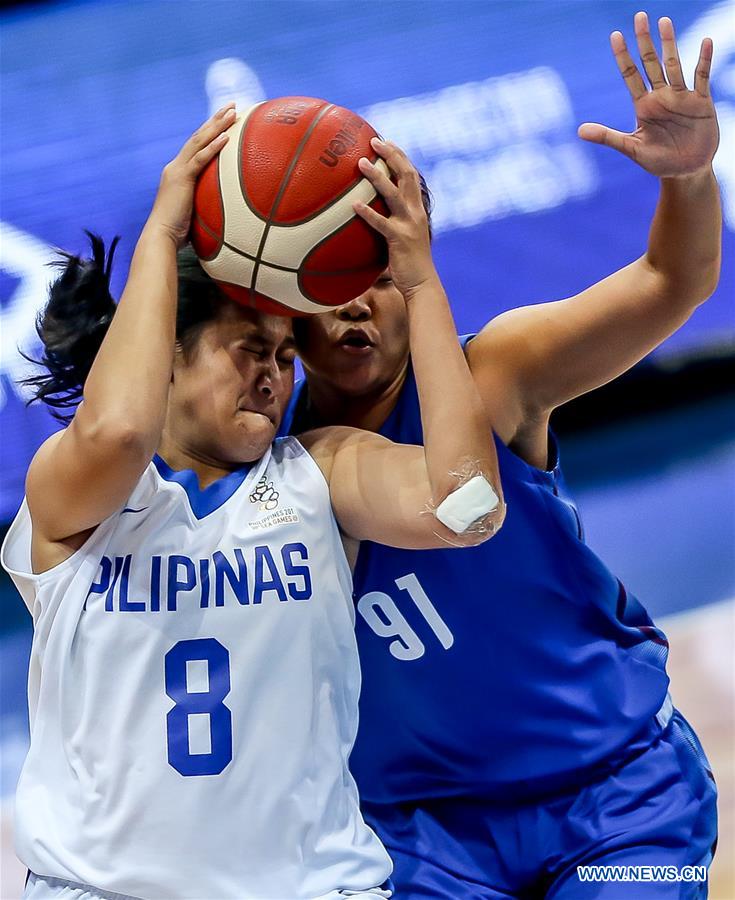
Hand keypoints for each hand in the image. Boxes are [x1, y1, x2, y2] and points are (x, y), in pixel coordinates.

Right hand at [146, 103, 235, 245]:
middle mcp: (176, 166)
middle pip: (198, 137)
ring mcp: (177, 170)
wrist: (161, 236)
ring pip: (199, 141)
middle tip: (232, 105)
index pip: (196, 147)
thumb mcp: (194, 212)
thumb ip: (205, 203)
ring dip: (217, 125)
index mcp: (178, 173)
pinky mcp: (181, 178)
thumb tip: (224, 209)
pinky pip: (200, 159)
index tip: (225, 120)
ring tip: (232, 111)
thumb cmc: (177, 231)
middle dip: (215, 120)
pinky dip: (213, 147)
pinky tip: (226, 136)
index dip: (210, 132)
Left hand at [353, 138, 436, 298]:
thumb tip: (366, 215)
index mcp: (417, 209)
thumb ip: (391, 222)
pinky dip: (368, 213)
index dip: (399, 156)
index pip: (411, 175)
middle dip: (391, 155)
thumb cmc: (408, 264)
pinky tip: (354, 205)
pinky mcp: (399, 239)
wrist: (422, 285)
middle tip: (374, 141)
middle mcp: (416, 212)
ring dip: (377, 176)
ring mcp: (409, 225)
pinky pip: (381, 223)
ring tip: (361, 163)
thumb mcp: (403, 238)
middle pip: (406, 175)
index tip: (385, 141)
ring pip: (394, 193)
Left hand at [578, 12, 718, 177]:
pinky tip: (704, 42)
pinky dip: (703, 60)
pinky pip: (701, 77)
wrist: (685, 172)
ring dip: (669, 44)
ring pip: (674, 64)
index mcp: (643, 106)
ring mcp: (681, 96)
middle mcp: (661, 96)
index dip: (623, 56)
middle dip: (645, 41)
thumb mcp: (631, 149)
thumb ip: (608, 137)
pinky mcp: (700, 102)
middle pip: (651, 63)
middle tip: (640, 16)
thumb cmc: (657, 161)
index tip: (615, 35)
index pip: (630, 76)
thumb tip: (579, 131)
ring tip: (664, 22)